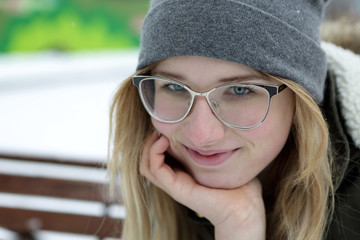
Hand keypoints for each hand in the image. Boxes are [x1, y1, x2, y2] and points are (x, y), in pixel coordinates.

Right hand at [140, 132, 265, 239]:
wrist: (244, 208)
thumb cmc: (238, 186)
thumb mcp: (224, 161)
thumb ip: (217, 147)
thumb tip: (220, 129)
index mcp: (185, 173)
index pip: (159, 157)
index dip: (158, 140)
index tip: (168, 126)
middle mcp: (176, 179)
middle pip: (147, 161)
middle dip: (149, 142)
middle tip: (160, 129)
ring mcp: (175, 185)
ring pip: (146, 166)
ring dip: (148, 147)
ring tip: (160, 134)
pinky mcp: (176, 188)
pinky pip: (154, 169)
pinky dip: (154, 153)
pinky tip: (164, 141)